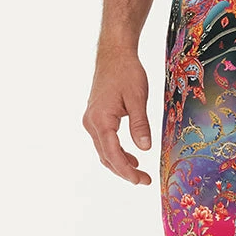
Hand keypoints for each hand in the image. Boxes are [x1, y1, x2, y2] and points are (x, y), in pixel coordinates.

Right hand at [83, 48, 152, 184]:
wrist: (114, 54)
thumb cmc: (126, 72)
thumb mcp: (138, 99)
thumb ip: (140, 125)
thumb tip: (145, 148)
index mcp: (100, 120)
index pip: (113, 154)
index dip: (127, 171)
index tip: (142, 180)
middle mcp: (91, 123)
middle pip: (106, 156)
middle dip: (124, 171)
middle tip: (144, 180)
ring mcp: (91, 120)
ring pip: (104, 150)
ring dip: (120, 163)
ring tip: (140, 172)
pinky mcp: (95, 117)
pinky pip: (104, 141)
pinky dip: (116, 151)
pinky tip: (132, 156)